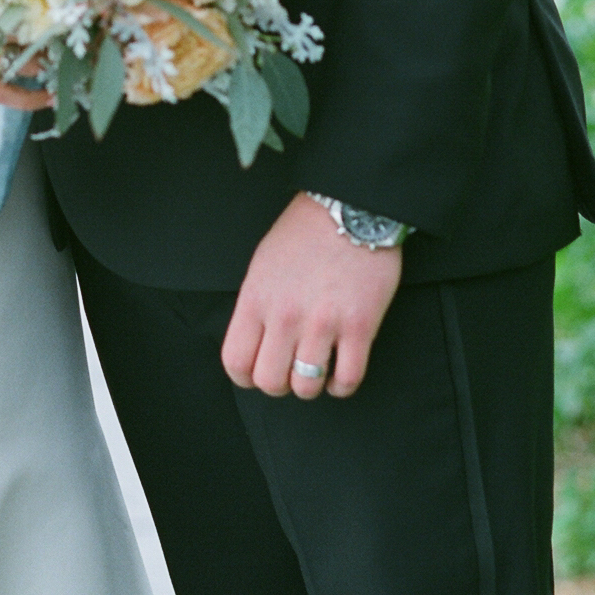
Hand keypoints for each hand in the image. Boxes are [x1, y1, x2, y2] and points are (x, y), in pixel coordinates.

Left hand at [221, 191, 401, 400]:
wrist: (350, 207)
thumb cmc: (304, 233)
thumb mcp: (263, 264)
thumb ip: (255, 305)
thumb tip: (255, 343)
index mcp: (256, 298)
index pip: (236, 362)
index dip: (246, 377)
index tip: (259, 371)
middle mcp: (285, 315)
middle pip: (270, 382)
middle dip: (280, 384)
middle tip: (291, 370)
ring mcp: (322, 322)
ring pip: (307, 387)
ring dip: (312, 385)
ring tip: (318, 368)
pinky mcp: (359, 326)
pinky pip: (347, 379)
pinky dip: (342, 385)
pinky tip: (341, 372)